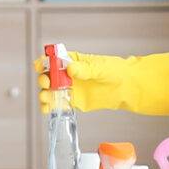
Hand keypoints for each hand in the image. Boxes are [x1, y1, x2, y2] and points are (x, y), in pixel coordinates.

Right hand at [34, 48, 168, 118]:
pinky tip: (49, 109)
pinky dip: (52, 107)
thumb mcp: (100, 67)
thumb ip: (85, 69)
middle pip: (49, 76)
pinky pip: (60, 104)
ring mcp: (71, 88)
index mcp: (73, 60)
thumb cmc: (116, 71)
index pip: (54, 59)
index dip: (44, 62)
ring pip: (51, 91)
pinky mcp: (75, 102)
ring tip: (46, 98)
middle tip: (47, 83)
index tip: (40, 66)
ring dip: (45, 94)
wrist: (128, 87)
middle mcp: (69, 74)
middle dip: (44, 79)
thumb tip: (71, 69)